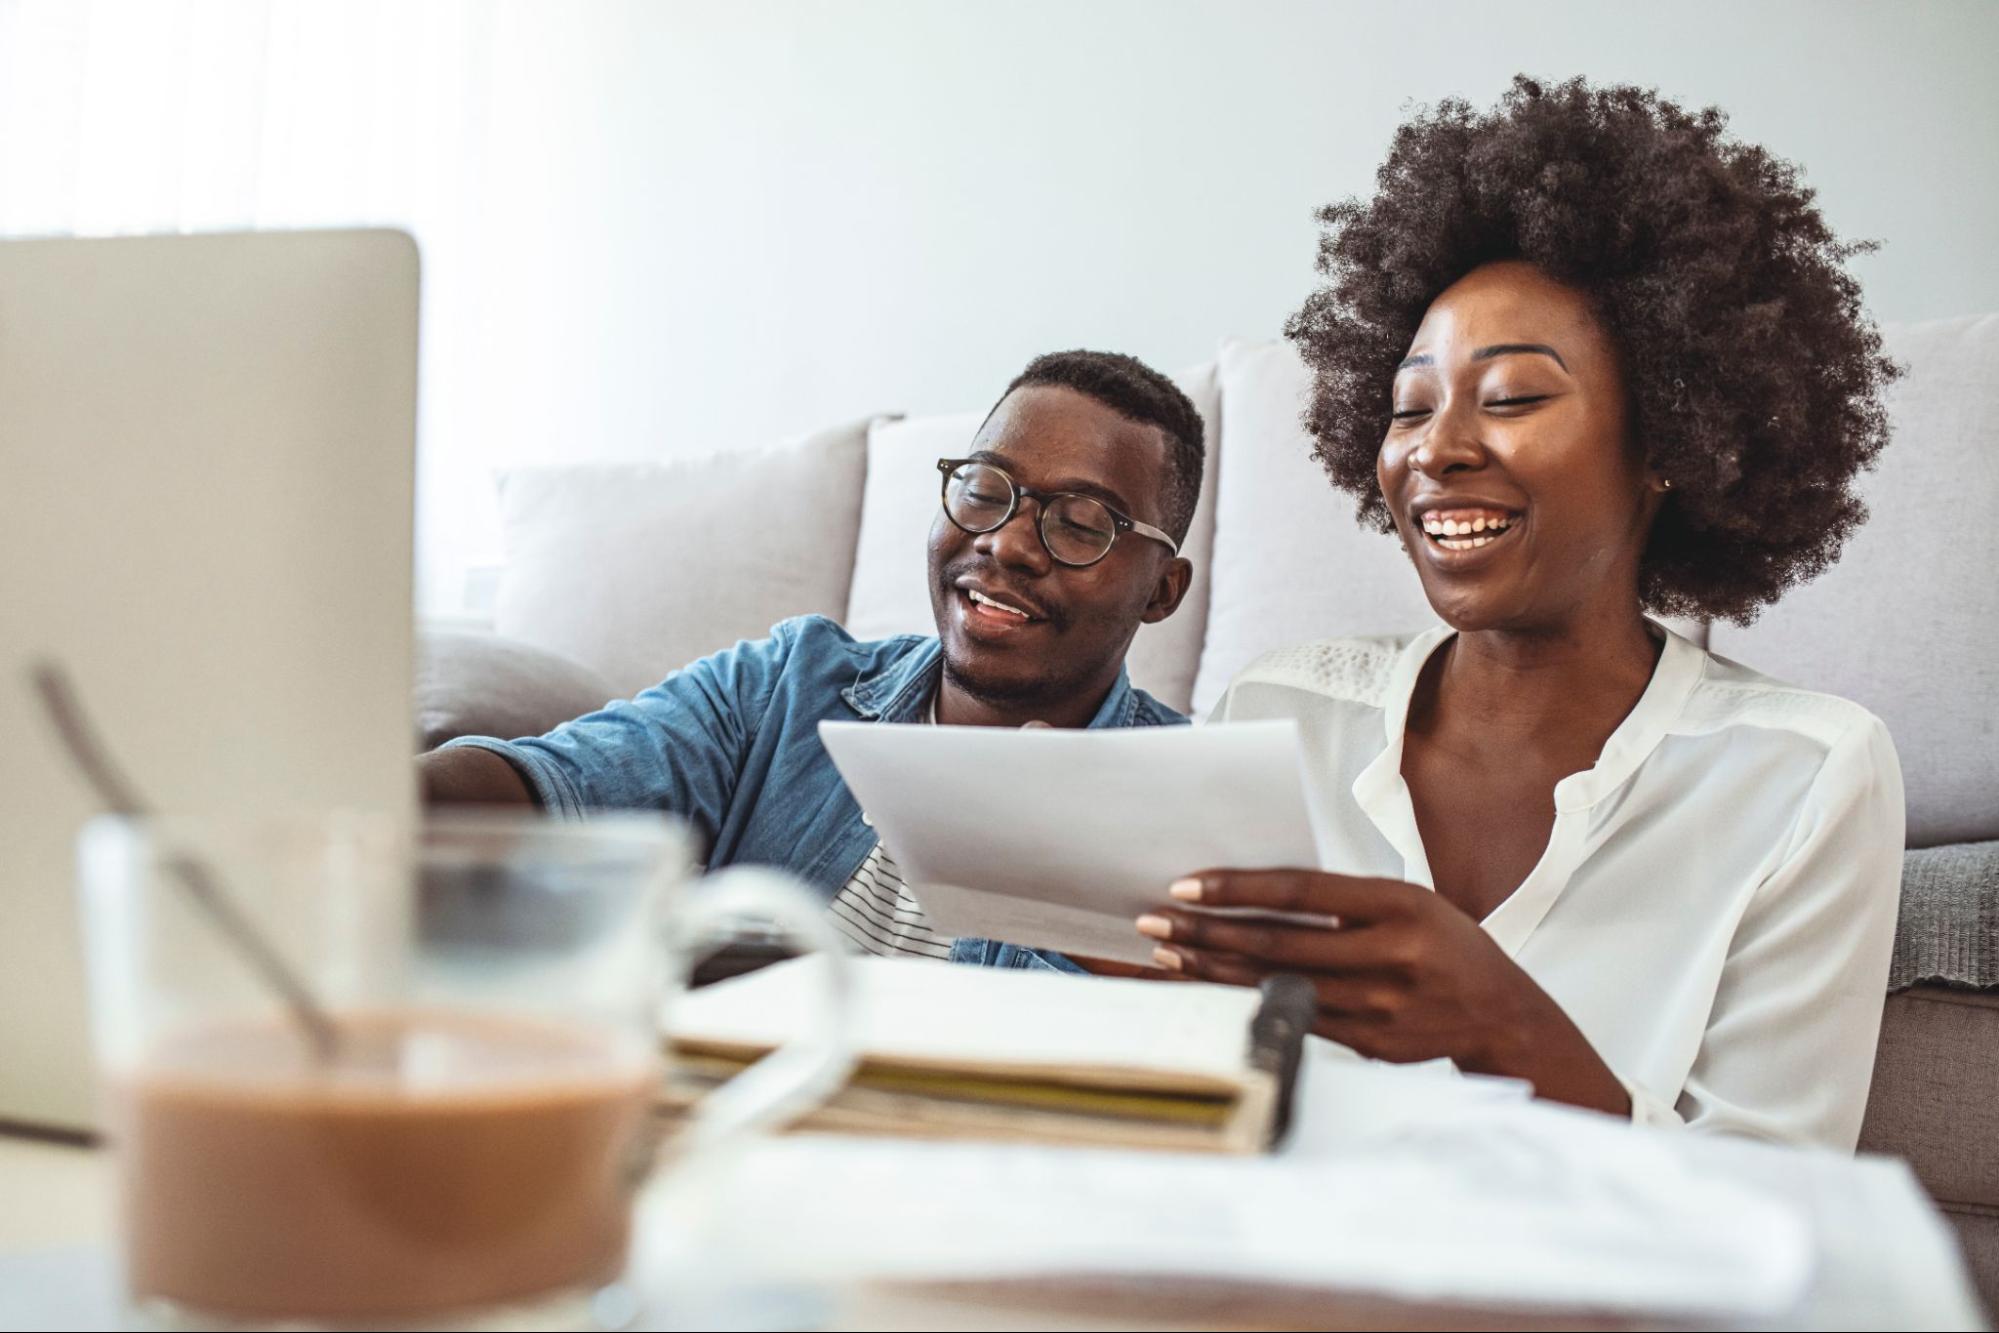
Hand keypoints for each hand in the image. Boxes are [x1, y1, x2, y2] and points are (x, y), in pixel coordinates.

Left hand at [1136, 869, 1629, 1115]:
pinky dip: (1245, 1002)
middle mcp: (1391, 956)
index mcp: (1400, 906)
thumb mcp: (1409, 903)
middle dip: (1206, 933)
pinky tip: (1209, 990)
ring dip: (1213, 971)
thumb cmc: (1444, 945)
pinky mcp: (1370, 1043)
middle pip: (1278, 942)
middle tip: (1154, 921)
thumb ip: (1344, 901)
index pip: (1302, 890)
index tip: (1187, 885)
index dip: (1240, 888)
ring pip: (1277, 985)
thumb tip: (1255, 894)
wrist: (1501, 1015)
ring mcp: (1380, 1006)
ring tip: (1166, 955)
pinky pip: (1295, 1018)